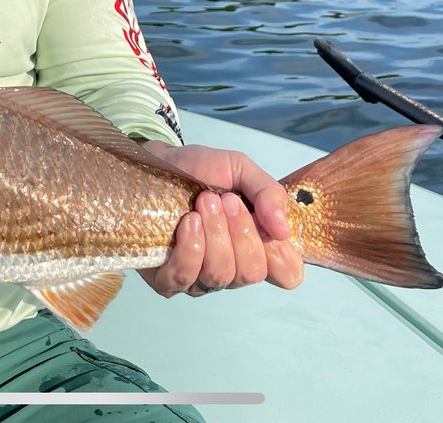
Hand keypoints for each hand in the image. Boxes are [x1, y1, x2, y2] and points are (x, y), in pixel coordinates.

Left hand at [137, 142, 303, 297]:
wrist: (156, 162)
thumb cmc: (199, 169)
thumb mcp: (240, 169)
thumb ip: (268, 193)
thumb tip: (282, 230)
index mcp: (256, 246)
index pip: (286, 275)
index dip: (280, 254)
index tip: (263, 220)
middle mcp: (232, 268)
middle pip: (252, 273)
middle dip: (240, 230)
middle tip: (224, 199)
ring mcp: (200, 278)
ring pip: (221, 275)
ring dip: (215, 233)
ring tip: (203, 202)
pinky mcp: (167, 279)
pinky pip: (185, 278)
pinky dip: (190, 248)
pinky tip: (188, 223)